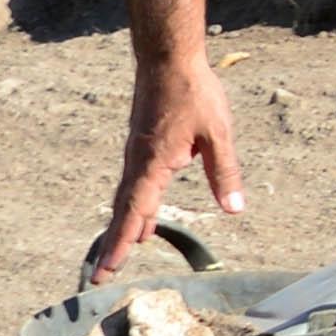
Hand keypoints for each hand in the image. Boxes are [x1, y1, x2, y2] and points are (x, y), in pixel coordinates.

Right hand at [89, 53, 244, 278]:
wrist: (168, 59)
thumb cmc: (194, 93)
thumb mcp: (217, 133)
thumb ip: (225, 173)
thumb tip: (234, 209)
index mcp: (153, 164)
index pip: (136, 212)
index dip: (123, 243)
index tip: (109, 269)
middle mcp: (138, 164)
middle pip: (124, 212)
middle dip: (114, 245)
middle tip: (100, 276)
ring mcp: (137, 155)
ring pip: (127, 200)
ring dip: (122, 228)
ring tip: (118, 255)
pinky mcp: (142, 147)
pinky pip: (134, 185)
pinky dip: (133, 208)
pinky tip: (143, 219)